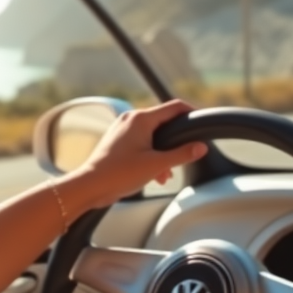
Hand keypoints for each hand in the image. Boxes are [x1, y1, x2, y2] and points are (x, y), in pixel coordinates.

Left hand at [64, 99, 206, 211]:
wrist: (90, 185)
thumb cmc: (119, 173)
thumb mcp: (157, 165)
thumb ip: (182, 154)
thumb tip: (201, 147)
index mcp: (141, 119)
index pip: (174, 107)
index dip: (191, 113)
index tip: (201, 123)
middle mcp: (131, 119)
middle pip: (163, 122)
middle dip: (175, 141)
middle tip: (185, 155)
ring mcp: (122, 128)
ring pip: (152, 135)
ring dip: (162, 152)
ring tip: (165, 173)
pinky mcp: (117, 140)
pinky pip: (141, 141)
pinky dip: (150, 154)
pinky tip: (154, 174)